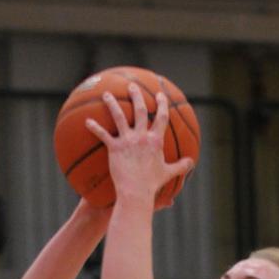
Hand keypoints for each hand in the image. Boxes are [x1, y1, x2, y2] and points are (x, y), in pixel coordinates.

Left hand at [85, 83, 193, 207]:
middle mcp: (142, 136)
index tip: (160, 95)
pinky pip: (103, 135)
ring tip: (106, 95)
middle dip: (136, 96)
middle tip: (132, 86)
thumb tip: (191, 162)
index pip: (161, 117)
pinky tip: (87, 121)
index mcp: (156, 140)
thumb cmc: (152, 184)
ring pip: (119, 116)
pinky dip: (95, 128)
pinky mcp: (114, 148)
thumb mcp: (168, 173)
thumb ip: (180, 166)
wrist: (136, 192)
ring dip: (112, 104)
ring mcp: (128, 141)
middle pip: (140, 110)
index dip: (162, 105)